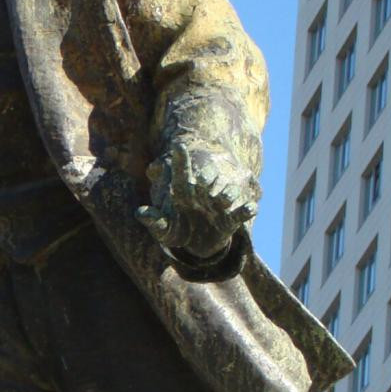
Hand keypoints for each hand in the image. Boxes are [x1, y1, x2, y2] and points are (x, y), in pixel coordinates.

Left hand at [138, 140, 260, 260]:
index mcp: (185, 194)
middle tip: (204, 184)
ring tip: (223, 201)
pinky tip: (250, 208)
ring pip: (227, 193)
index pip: (182, 176)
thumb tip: (139, 212)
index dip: (181, 162)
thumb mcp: (165, 231)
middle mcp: (204, 195)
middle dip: (209, 177)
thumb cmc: (178, 232)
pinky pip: (242, 211)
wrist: (198, 246)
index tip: (178, 145)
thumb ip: (154, 222)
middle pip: (210, 179)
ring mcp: (219, 206)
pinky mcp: (231, 220)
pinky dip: (247, 209)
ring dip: (227, 194)